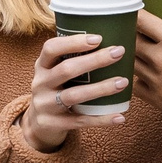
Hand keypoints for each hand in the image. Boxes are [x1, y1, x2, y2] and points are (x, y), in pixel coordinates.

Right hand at [24, 31, 130, 151]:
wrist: (38, 124)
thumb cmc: (56, 90)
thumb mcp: (54, 72)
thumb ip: (72, 59)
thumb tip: (112, 41)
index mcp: (41, 66)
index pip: (51, 48)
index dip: (73, 42)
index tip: (98, 38)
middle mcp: (40, 83)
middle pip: (67, 70)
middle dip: (94, 60)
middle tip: (118, 53)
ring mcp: (45, 105)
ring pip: (74, 95)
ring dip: (101, 88)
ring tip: (123, 82)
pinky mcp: (53, 124)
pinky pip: (80, 121)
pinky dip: (101, 119)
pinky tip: (120, 116)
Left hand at [132, 10, 161, 113]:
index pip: (143, 20)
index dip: (135, 13)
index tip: (134, 10)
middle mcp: (159, 58)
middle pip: (130, 40)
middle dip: (130, 34)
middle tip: (132, 31)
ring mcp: (154, 78)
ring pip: (130, 62)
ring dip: (132, 56)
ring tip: (136, 53)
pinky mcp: (154, 98)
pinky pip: (135, 86)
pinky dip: (137, 80)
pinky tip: (144, 77)